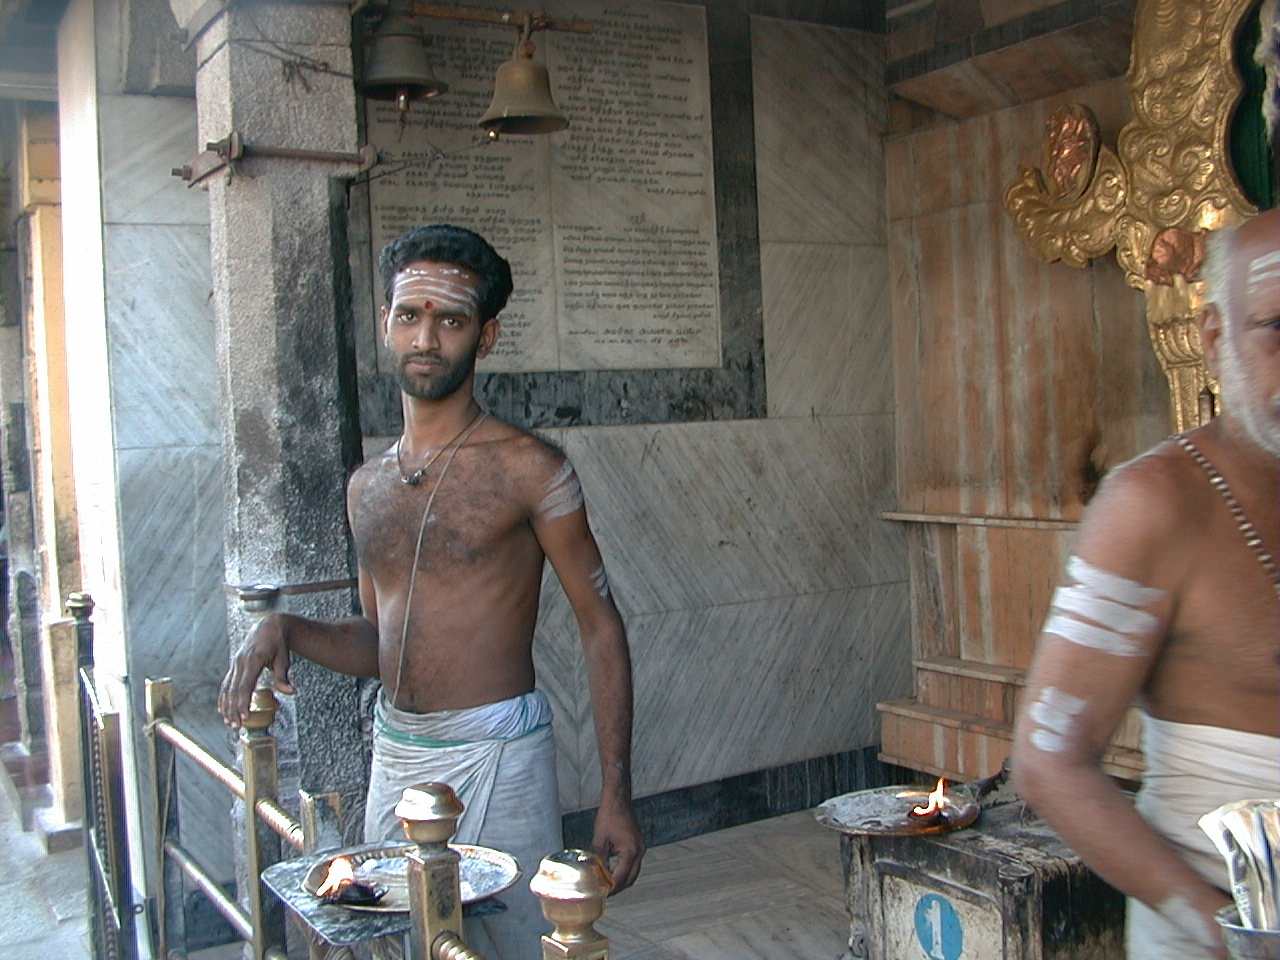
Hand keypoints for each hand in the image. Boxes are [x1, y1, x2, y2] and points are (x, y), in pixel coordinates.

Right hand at [218, 614, 294, 728]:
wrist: (268, 627)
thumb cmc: (278, 644)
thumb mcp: (284, 658)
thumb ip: (283, 676)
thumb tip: (291, 691)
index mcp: (253, 660)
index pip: (245, 685)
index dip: (243, 702)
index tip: (245, 717)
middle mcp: (241, 662)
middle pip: (234, 690)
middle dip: (233, 709)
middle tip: (236, 726)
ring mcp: (235, 664)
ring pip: (227, 688)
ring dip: (226, 707)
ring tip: (228, 723)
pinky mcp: (234, 666)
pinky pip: (226, 684)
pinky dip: (223, 698)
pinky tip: (222, 710)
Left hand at [591, 799, 644, 893]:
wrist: (618, 801)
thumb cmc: (608, 817)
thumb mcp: (600, 840)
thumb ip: (599, 860)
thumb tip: (596, 875)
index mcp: (630, 851)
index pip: (621, 878)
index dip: (612, 888)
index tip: (603, 894)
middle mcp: (639, 851)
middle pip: (631, 878)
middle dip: (619, 887)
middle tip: (606, 892)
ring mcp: (641, 848)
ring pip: (634, 872)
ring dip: (623, 880)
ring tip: (609, 884)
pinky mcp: (639, 845)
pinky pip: (634, 863)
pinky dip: (626, 870)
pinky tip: (614, 871)